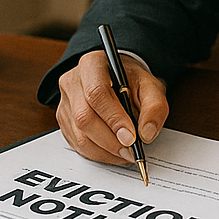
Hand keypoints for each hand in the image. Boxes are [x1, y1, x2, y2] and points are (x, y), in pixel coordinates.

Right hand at [55, 49, 168, 165]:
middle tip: (131, 151)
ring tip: (125, 153)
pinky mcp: (64, 120)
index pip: (96, 93)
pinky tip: (113, 151)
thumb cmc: (131, 80)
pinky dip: (97, 153)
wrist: (117, 79)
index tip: (131, 137)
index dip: (114, 118)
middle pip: (84, 117)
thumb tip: (146, 134)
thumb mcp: (150, 86)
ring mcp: (65, 102)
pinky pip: (76, 144)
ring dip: (105, 151)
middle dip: (110, 141)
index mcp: (92, 65)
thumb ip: (154, 107)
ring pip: (79, 135)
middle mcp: (73, 82)